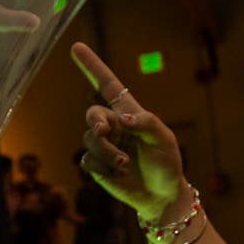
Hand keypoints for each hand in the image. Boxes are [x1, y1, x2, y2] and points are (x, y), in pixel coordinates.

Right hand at [71, 42, 186, 221]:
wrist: (162, 196)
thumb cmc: (167, 164)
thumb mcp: (164, 140)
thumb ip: (146, 123)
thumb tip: (120, 119)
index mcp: (130, 113)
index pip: (108, 85)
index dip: (92, 66)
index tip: (76, 47)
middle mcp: (114, 127)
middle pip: (92, 114)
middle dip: (96, 122)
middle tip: (105, 132)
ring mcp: (104, 146)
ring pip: (90, 139)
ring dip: (106, 151)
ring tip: (124, 163)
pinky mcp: (97, 166)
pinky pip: (88, 160)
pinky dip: (102, 166)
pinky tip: (118, 173)